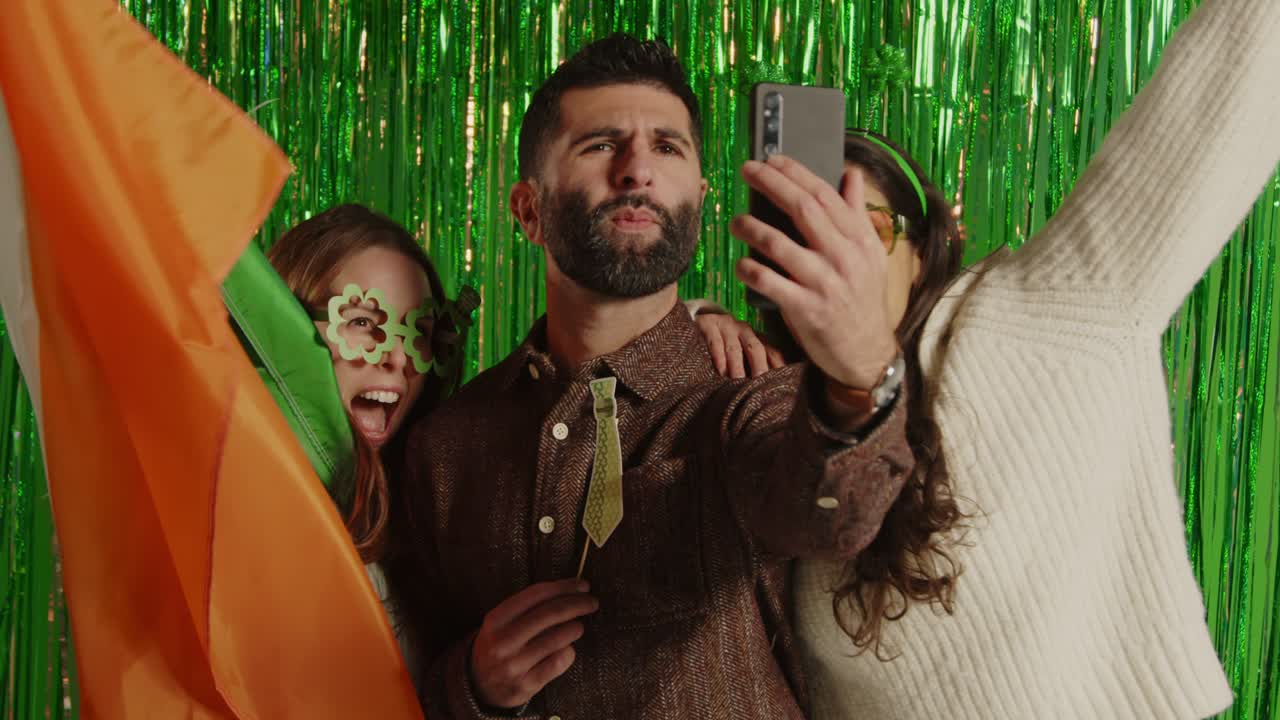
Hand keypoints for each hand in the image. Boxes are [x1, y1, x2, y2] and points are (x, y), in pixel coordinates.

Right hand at [470, 579, 598, 709]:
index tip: (582, 584)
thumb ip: (529, 606)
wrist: (479, 686)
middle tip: (592, 602)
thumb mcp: (502, 622)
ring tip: (578, 626)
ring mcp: (514, 665)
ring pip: (556, 639)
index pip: (536, 594)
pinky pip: (558, 663)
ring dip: (575, 628)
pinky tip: (568, 649)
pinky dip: (569, 652)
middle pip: (549, 614)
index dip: (563, 587)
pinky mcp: (526, 685)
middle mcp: (503, 641)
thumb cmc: (500, 645)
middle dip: (576, 604)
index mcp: (496, 619)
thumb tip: (570, 590)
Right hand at [694, 312, 784, 377]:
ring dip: (737, 366)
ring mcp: (726, 325)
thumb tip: (765, 389)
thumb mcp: (739, 353)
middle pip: (755, 348)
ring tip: (738, 381)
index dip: (777, 367)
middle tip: (760, 383)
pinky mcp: (707, 324)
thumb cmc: (721, 347)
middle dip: (759, 366)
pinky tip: (720, 371)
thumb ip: (752, 366)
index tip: (778, 384)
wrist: (697, 322)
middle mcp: (744, 330)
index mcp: (755, 337)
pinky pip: (715, 342)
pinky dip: (718, 357)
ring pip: (734, 348)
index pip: (771, 351)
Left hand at [731, 155, 897, 389]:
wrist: (867, 352)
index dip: (796, 173)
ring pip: (780, 245)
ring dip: (753, 228)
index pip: (825, 195)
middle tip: (747, 170)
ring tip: (736, 221)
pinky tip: (741, 263)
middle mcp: (844, 257)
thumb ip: (857, 213)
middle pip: (803, 210)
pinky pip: (770, 283)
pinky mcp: (806, 309)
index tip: (772, 159)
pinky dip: (751, 270)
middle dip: (771, 184)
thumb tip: (852, 174)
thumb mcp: (871, 255)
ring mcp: (824, 283)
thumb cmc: (864, 299)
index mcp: (859, 239)